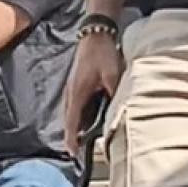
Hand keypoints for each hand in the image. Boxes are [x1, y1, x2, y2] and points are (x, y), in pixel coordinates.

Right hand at [63, 32, 123, 155]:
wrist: (96, 33)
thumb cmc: (102, 52)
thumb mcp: (112, 74)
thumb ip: (115, 93)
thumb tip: (118, 110)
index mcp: (77, 93)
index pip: (72, 121)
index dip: (72, 138)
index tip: (73, 153)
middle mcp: (71, 92)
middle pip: (69, 120)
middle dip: (72, 136)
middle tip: (77, 152)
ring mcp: (72, 87)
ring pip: (71, 113)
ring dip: (75, 126)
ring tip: (81, 140)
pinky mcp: (76, 83)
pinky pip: (75, 105)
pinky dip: (78, 115)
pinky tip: (87, 119)